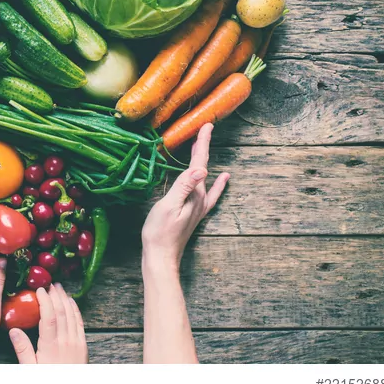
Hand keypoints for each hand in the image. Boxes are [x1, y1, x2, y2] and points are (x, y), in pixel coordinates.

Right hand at [9, 284, 87, 363]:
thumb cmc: (47, 383)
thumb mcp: (30, 369)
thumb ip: (22, 349)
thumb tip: (13, 329)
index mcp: (50, 345)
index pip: (49, 316)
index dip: (45, 300)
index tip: (39, 290)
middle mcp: (65, 341)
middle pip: (61, 311)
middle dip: (55, 295)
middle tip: (49, 283)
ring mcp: (76, 343)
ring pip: (71, 314)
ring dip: (65, 299)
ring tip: (59, 287)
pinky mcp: (83, 346)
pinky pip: (80, 323)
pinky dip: (76, 310)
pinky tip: (72, 302)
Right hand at [141, 123, 228, 272]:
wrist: (161, 257)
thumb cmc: (160, 233)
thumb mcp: (168, 207)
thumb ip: (184, 187)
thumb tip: (202, 169)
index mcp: (194, 194)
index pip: (200, 163)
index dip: (202, 143)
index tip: (206, 125)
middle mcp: (200, 198)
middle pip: (204, 167)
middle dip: (203, 147)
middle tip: (205, 127)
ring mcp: (198, 206)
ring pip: (205, 177)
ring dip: (204, 160)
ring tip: (203, 145)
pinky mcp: (193, 212)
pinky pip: (209, 193)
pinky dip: (217, 184)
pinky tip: (223, 179)